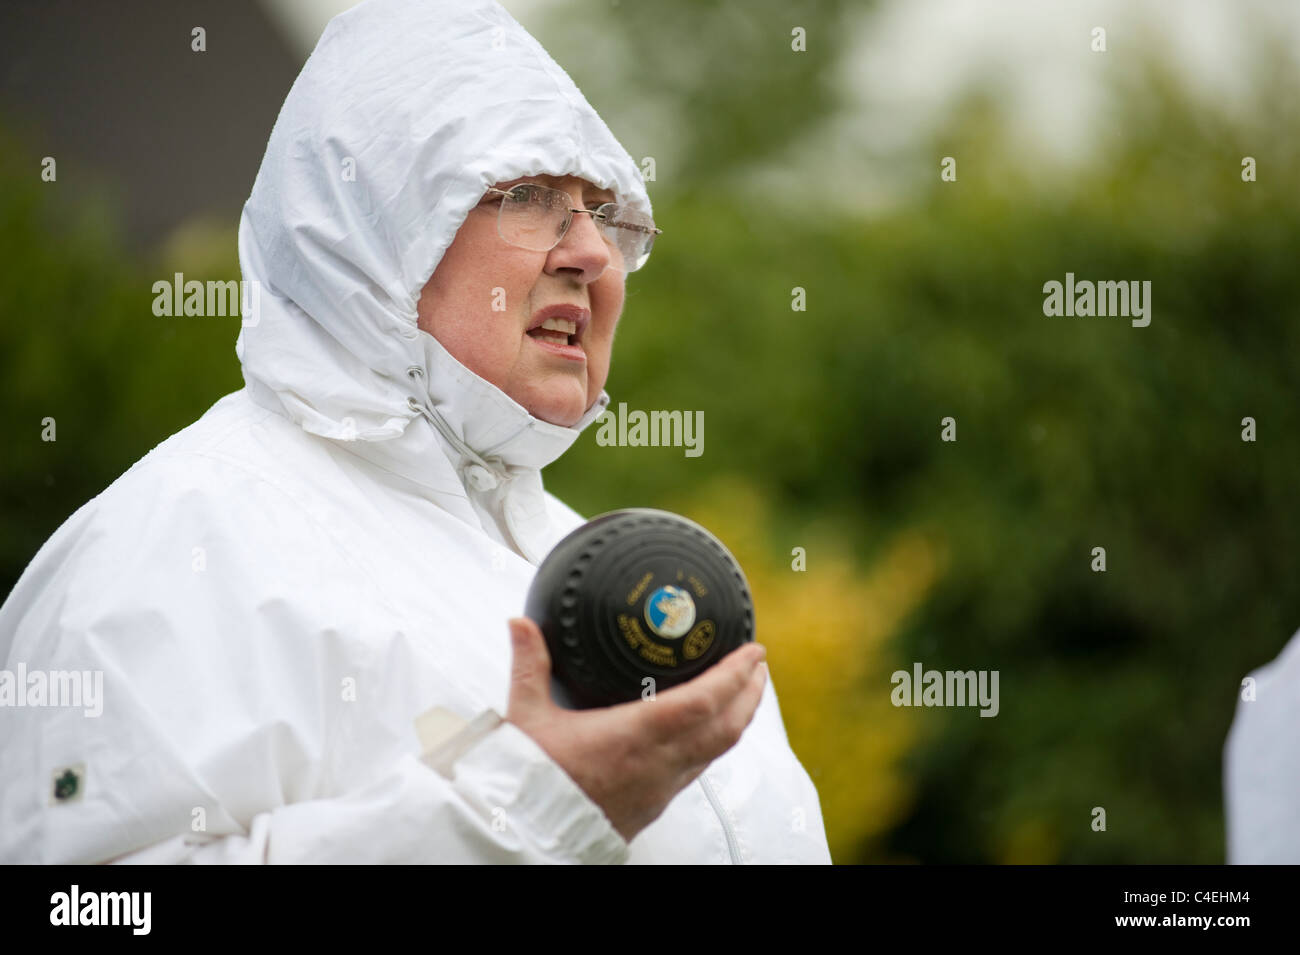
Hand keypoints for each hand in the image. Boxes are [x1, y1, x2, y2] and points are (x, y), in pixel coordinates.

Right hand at [504, 616, 767, 843]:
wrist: (527, 834)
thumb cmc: (528, 778)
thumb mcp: (525, 716)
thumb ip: (528, 665)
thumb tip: (519, 622)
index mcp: (634, 736)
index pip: (703, 703)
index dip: (735, 675)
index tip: (753, 651)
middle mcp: (658, 764)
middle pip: (726, 728)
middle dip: (750, 693)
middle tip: (758, 664)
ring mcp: (660, 788)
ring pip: (717, 752)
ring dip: (736, 718)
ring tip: (741, 691)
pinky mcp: (654, 805)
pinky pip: (697, 769)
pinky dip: (713, 743)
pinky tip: (705, 729)